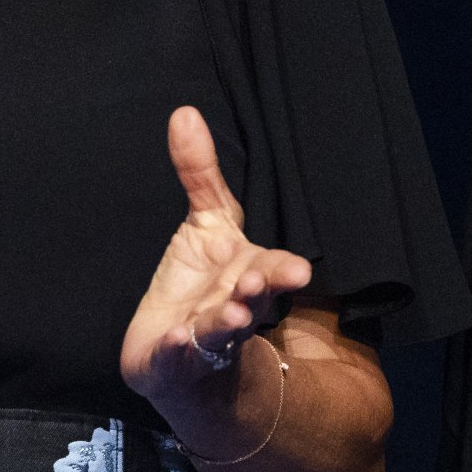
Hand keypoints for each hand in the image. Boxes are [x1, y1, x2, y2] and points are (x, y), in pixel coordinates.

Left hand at [119, 106, 311, 409]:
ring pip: (221, 330)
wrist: (182, 355)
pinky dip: (179, 349)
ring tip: (230, 316)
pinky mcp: (174, 359)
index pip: (274, 269)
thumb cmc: (202, 282)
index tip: (298, 269)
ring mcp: (207, 336)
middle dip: (258, 293)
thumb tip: (183, 112)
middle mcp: (236, 306)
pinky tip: (175, 339)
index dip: (283, 270)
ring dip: (227, 323)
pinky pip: (178, 356)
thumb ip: (199, 173)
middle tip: (257, 284)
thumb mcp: (205, 224)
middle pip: (253, 300)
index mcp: (249, 273)